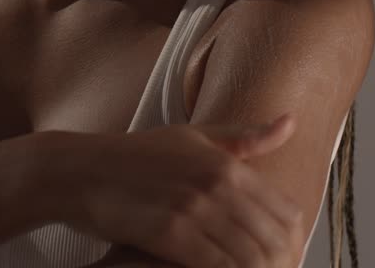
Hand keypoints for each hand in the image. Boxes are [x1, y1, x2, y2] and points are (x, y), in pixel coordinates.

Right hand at [62, 114, 307, 267]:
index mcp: (228, 163)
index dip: (294, 245)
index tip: (284, 260)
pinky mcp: (168, 233)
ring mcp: (193, 208)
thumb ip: (245, 137)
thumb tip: (291, 122)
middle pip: (274, 241)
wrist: (80, 171)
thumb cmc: (136, 156)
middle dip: (279, 266)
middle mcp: (216, 183)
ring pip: (249, 258)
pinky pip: (215, 267)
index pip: (288, 213)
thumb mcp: (194, 137)